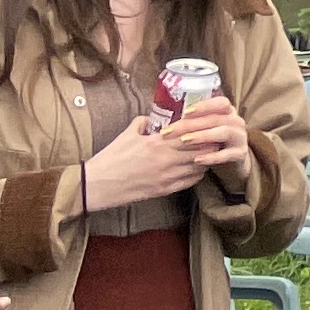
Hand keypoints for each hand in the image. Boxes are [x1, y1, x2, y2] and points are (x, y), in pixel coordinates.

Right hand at [82, 119, 206, 212]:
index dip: (203, 130)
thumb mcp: (126, 135)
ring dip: (204, 160)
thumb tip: (150, 118)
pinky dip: (196, 175)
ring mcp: (166, 176)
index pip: (191, 134)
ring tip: (205, 155)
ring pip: (199, 167)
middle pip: (201, 150)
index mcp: (157, 143)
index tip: (209, 126)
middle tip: (213, 140)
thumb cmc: (110, 158)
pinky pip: (189, 182)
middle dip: (209, 144)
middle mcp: (166, 159)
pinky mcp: (164, 191)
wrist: (96, 185)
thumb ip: (141, 123)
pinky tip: (195, 170)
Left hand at [173, 92, 254, 181]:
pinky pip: (227, 154)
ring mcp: (240, 137)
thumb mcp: (201, 129)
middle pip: (215, 118)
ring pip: (223, 132)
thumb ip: (186, 122)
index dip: (203, 106)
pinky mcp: (240, 154)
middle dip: (192, 124)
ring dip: (203, 135)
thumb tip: (148, 121)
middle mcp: (236, 121)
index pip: (220, 103)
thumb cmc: (210, 143)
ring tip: (184, 141)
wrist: (233, 163)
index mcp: (227, 112)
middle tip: (170, 131)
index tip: (184, 112)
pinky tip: (197, 160)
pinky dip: (212, 157)